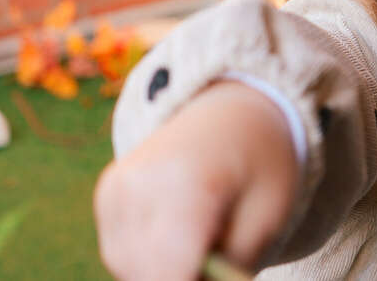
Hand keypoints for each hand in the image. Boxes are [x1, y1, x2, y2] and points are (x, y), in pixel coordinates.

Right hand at [94, 80, 298, 280]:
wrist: (236, 113)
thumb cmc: (261, 167)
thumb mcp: (268, 219)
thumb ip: (231, 269)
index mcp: (189, 185)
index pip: (168, 275)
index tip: (218, 271)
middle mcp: (140, 184)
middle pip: (148, 275)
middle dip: (186, 275)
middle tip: (220, 252)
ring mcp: (116, 187)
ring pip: (129, 269)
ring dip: (165, 268)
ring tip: (206, 233)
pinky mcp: (108, 192)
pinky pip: (120, 252)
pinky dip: (150, 255)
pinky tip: (182, 228)